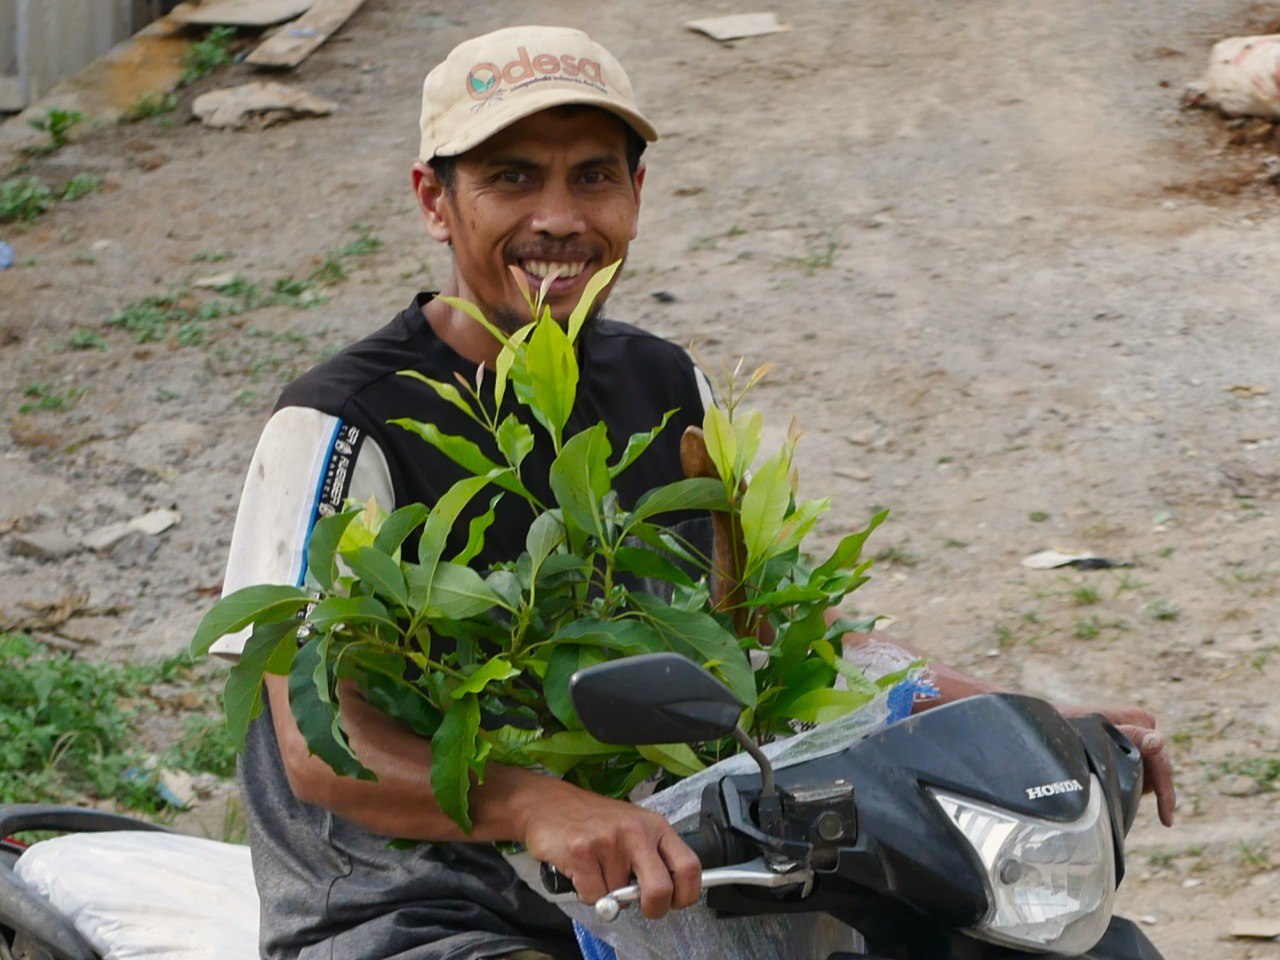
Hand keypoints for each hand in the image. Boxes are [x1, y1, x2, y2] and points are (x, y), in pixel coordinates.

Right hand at [521, 782, 701, 917]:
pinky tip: (581, 870)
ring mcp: (608, 842)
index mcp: (655, 826)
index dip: (685, 894)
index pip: (689, 867)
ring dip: (608, 894)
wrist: (549, 803)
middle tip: (640, 904)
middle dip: (652, 908)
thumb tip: (670, 895)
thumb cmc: (595, 820)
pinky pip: (593, 896)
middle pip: (661, 890)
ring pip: (620, 897)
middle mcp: (635, 832)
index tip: (674, 901)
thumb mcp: (634, 828)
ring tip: (597, 869)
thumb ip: (653, 857)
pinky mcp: (581, 853)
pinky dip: (587, 893)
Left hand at [1063, 703, 1175, 826]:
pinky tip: (1114, 785)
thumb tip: (1157, 741)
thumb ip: (1132, 736)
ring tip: (1113, 787)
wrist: (1048, 728)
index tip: (1166, 820)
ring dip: (1139, 783)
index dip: (1165, 792)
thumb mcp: (1101, 735)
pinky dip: (1130, 780)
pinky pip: (1136, 769)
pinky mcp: (1124, 745)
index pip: (1162, 760)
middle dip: (1152, 788)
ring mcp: (1133, 736)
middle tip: (1145, 811)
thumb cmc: (1070, 728)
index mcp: (1141, 720)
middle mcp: (1140, 726)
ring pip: (1148, 770)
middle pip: (1158, 767)